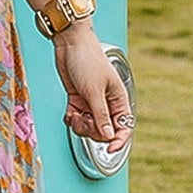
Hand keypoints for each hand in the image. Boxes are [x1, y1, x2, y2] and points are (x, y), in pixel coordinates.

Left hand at [53, 26, 132, 151]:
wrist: (69, 44)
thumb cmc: (87, 61)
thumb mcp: (94, 91)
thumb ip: (101, 115)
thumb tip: (108, 136)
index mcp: (118, 100)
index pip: (124, 127)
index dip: (119, 140)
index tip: (110, 149)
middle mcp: (106, 104)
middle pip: (103, 131)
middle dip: (92, 130)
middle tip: (84, 120)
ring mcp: (91, 103)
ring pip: (88, 127)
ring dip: (80, 126)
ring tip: (74, 115)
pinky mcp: (78, 100)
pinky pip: (76, 119)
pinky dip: (71, 119)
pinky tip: (69, 112)